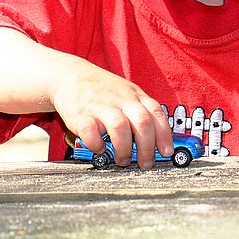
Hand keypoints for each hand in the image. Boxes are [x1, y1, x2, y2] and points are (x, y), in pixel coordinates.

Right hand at [51, 64, 172, 168]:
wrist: (71, 75)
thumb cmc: (104, 90)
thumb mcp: (128, 94)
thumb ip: (142, 112)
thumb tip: (157, 140)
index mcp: (136, 96)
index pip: (157, 114)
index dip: (164, 135)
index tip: (166, 152)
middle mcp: (122, 100)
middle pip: (142, 122)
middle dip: (146, 147)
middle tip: (145, 163)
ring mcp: (102, 106)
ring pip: (120, 127)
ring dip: (124, 149)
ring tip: (123, 160)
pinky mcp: (81, 114)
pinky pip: (90, 131)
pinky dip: (96, 144)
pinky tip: (99, 149)